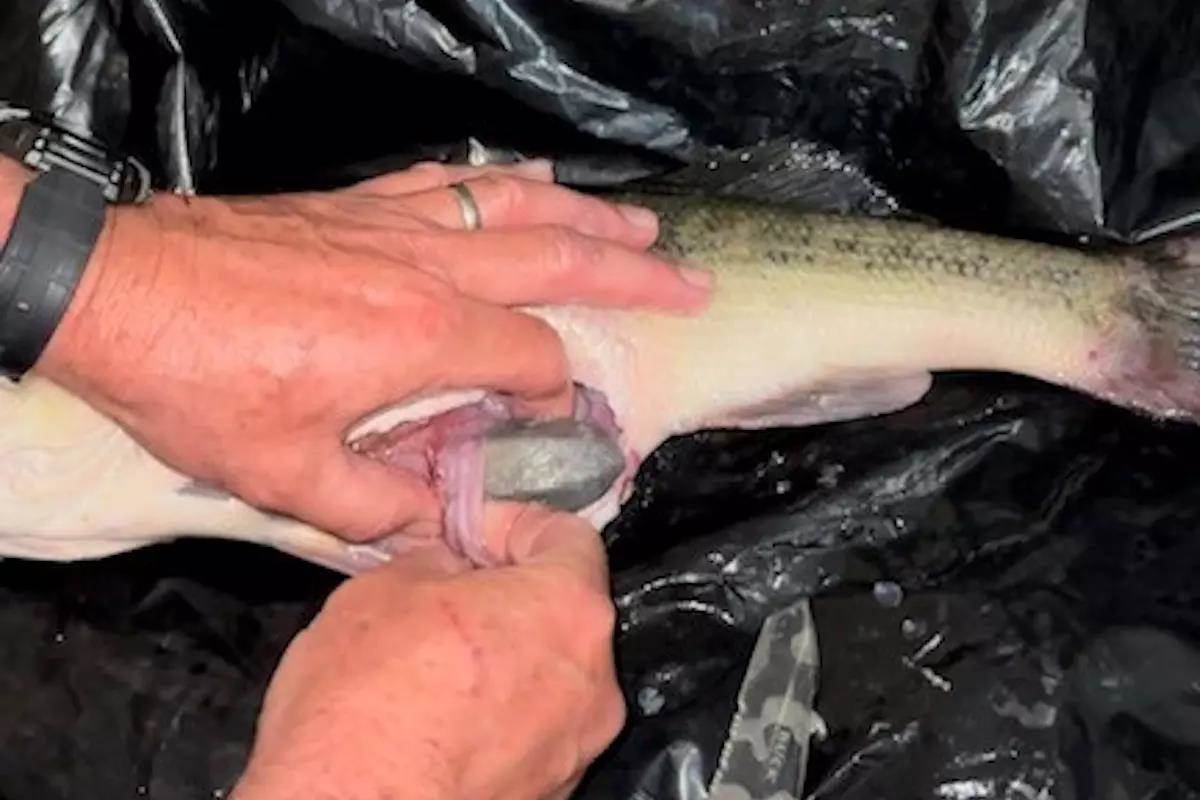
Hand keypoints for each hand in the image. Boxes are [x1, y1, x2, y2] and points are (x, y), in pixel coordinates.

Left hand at [34, 160, 709, 541]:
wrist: (114, 290)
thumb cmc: (200, 383)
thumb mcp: (288, 475)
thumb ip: (376, 505)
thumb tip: (434, 526)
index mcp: (426, 336)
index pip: (532, 356)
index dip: (559, 392)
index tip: (563, 420)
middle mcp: (428, 267)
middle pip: (557, 258)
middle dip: (632, 270)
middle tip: (689, 278)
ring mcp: (394, 224)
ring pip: (516, 205)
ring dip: (585, 213)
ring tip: (639, 219)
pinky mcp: (356, 203)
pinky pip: (449, 180)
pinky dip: (502, 180)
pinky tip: (527, 181)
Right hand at [231, 503, 625, 799]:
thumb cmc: (367, 706)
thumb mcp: (382, 589)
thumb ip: (438, 563)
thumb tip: (449, 567)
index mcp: (568, 610)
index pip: (569, 536)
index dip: (514, 524)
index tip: (472, 532)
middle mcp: (593, 682)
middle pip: (562, 612)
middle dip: (508, 597)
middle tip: (444, 595)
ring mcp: (576, 748)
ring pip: (548, 678)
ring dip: (503, 662)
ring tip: (431, 667)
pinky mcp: (550, 795)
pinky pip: (531, 734)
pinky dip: (497, 720)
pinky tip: (437, 721)